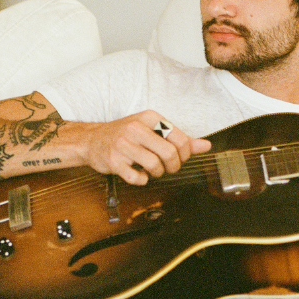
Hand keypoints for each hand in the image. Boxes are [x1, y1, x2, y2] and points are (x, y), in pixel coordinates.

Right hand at [81, 110, 210, 184]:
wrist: (92, 140)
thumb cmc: (126, 135)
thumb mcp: (153, 130)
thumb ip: (180, 139)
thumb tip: (206, 146)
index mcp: (150, 117)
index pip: (181, 139)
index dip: (185, 154)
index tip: (179, 158)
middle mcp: (136, 128)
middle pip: (169, 154)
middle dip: (173, 167)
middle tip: (167, 168)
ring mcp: (123, 145)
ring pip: (155, 166)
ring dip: (157, 174)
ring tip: (151, 170)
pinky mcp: (114, 161)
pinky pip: (137, 178)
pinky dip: (141, 180)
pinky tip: (138, 173)